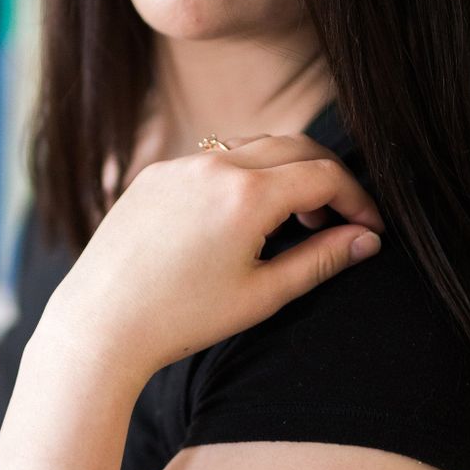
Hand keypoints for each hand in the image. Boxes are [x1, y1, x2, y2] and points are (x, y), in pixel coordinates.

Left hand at [41, 132, 386, 383]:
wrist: (100, 322)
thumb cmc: (180, 319)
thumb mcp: (261, 295)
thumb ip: (319, 259)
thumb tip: (366, 240)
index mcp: (246, 195)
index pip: (324, 175)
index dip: (357, 199)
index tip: (368, 227)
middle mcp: (213, 167)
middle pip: (293, 147)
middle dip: (325, 177)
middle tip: (336, 219)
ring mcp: (178, 166)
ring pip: (251, 147)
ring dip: (282, 170)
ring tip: (289, 219)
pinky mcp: (152, 175)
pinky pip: (210, 160)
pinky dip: (240, 174)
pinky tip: (239, 217)